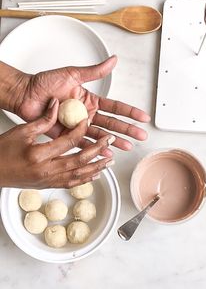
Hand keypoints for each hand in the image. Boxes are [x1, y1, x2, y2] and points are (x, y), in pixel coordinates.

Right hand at [0, 98, 114, 188]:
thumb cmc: (3, 151)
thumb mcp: (21, 131)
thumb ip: (43, 120)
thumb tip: (57, 105)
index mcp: (39, 154)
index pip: (69, 141)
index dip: (81, 129)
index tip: (88, 120)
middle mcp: (47, 170)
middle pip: (80, 160)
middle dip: (98, 149)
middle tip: (110, 140)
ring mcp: (48, 180)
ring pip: (79, 175)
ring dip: (97, 166)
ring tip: (110, 160)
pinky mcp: (48, 185)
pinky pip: (71, 183)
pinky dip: (85, 179)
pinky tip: (95, 174)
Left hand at [15, 56, 149, 153]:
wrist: (26, 94)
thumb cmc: (45, 83)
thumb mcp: (72, 74)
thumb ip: (94, 71)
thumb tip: (113, 61)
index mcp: (90, 100)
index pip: (115, 107)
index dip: (130, 112)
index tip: (143, 117)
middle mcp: (87, 114)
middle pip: (112, 123)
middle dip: (128, 129)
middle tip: (141, 135)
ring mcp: (78, 126)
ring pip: (100, 135)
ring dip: (115, 141)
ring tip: (128, 146)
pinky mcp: (67, 135)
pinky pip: (83, 143)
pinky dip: (94, 148)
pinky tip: (106, 152)